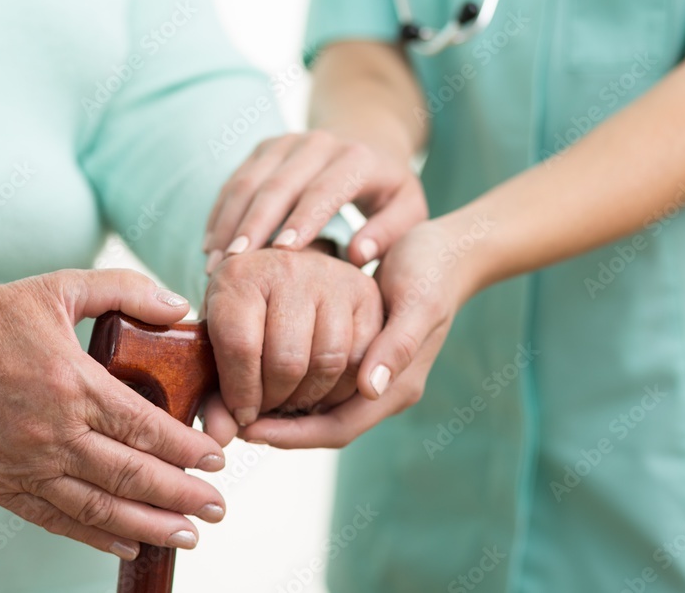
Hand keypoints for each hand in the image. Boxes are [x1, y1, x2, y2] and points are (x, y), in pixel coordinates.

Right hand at [0, 269, 226, 560]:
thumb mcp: (62, 286)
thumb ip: (125, 290)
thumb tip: (178, 308)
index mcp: (72, 382)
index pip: (145, 427)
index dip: (188, 449)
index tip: (219, 460)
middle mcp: (51, 431)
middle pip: (131, 475)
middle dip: (182, 495)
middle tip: (217, 507)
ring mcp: (24, 464)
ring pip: (99, 508)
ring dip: (148, 525)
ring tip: (187, 535)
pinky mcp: (0, 485)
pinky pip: (55, 520)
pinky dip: (96, 537)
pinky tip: (128, 543)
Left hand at [200, 247, 382, 445]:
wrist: (281, 274)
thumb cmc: (243, 314)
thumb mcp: (218, 342)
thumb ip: (215, 393)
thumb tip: (222, 437)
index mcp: (238, 276)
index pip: (240, 347)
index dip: (241, 394)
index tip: (241, 417)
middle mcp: (286, 268)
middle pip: (288, 361)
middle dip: (276, 401)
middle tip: (267, 412)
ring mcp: (330, 277)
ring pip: (329, 362)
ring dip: (311, 399)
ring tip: (291, 402)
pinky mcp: (364, 291)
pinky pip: (362, 357)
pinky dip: (342, 388)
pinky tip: (321, 391)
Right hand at [203, 130, 427, 270]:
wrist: (368, 140)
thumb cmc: (389, 191)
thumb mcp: (408, 210)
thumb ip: (388, 233)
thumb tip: (356, 255)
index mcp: (356, 158)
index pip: (324, 189)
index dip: (302, 219)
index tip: (282, 253)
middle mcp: (317, 143)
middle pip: (277, 185)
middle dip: (252, 225)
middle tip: (234, 264)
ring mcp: (286, 142)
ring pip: (248, 182)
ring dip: (228, 223)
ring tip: (215, 264)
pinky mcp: (263, 148)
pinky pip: (235, 181)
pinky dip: (220, 214)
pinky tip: (209, 246)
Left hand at [239, 218, 480, 447]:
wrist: (452, 251)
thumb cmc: (434, 272)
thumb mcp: (419, 304)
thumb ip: (396, 348)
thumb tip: (371, 390)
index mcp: (398, 387)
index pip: (336, 428)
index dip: (292, 434)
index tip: (248, 428)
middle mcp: (383, 390)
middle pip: (322, 425)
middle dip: (278, 426)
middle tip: (233, 418)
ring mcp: (372, 378)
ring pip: (318, 409)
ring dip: (281, 409)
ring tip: (240, 399)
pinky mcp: (359, 359)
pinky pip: (319, 385)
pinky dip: (290, 384)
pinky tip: (261, 371)